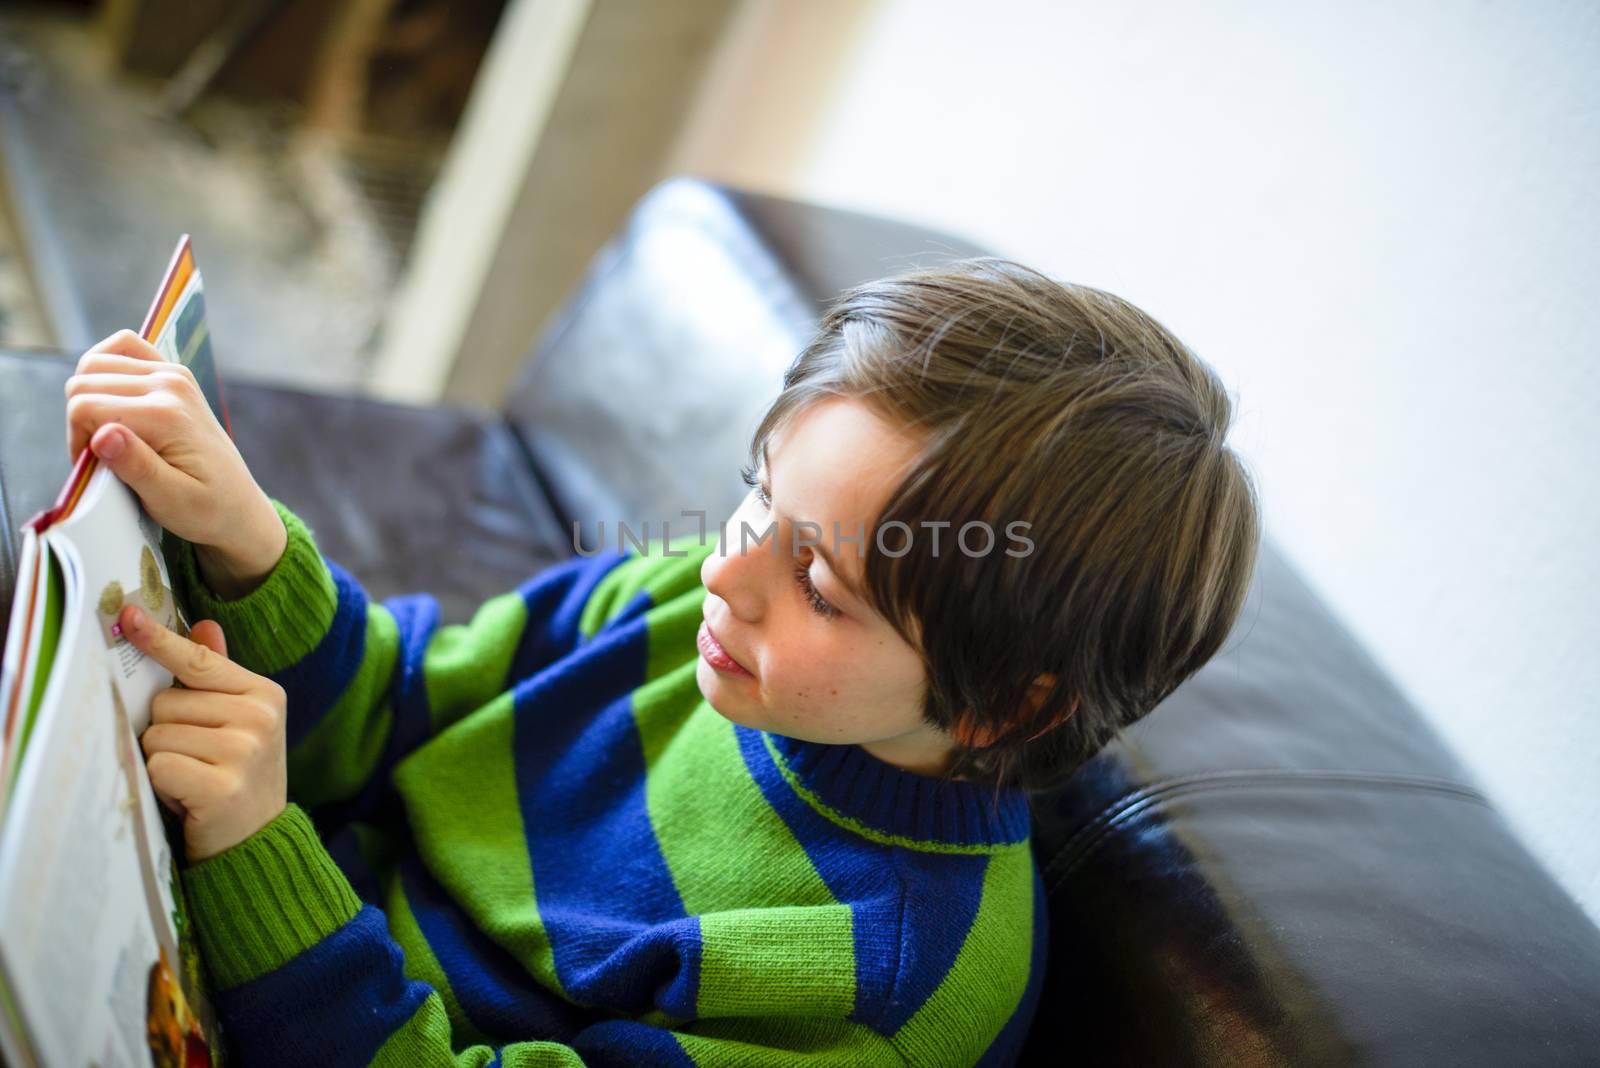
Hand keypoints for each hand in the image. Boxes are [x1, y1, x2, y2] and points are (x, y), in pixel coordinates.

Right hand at [66, 329, 284, 597]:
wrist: (239, 507)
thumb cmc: (205, 510)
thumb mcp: (170, 500)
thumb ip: (136, 467)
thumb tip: (103, 434)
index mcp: (166, 415)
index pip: (84, 407)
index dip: (78, 441)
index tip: (95, 470)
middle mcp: (170, 384)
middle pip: (84, 381)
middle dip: (80, 420)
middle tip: (100, 456)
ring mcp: (173, 374)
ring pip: (96, 363)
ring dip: (88, 396)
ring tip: (106, 433)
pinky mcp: (173, 374)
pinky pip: (123, 347)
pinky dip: (106, 368)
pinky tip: (110, 398)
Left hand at [120, 603, 287, 862]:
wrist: (257, 840)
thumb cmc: (237, 774)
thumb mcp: (237, 722)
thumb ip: (217, 675)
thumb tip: (203, 625)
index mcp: (264, 694)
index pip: (198, 660)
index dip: (158, 640)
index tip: (126, 616)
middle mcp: (259, 716)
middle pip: (167, 701)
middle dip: (168, 729)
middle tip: (197, 758)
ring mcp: (244, 750)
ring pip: (158, 734)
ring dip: (164, 759)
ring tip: (194, 777)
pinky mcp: (223, 785)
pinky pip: (159, 764)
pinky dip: (164, 783)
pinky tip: (189, 796)